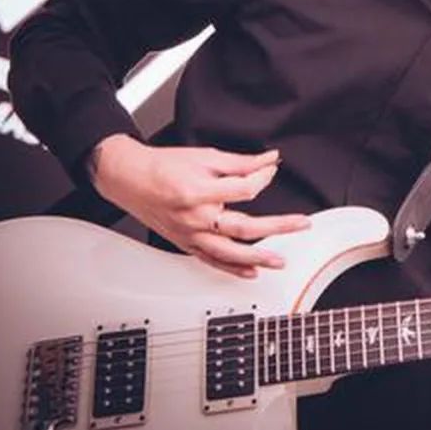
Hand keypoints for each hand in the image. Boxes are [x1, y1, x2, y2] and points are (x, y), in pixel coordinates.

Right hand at [89, 134, 310, 278]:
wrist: (129, 179)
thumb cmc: (164, 166)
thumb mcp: (205, 156)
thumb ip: (241, 162)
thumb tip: (270, 160)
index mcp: (198, 192)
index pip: (244, 190)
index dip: (263, 178)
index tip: (271, 170)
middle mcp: (194, 218)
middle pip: (242, 227)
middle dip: (277, 227)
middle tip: (301, 224)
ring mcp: (189, 235)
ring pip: (228, 253)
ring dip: (257, 258)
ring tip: (281, 260)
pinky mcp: (185, 244)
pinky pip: (211, 261)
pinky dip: (232, 269)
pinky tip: (251, 272)